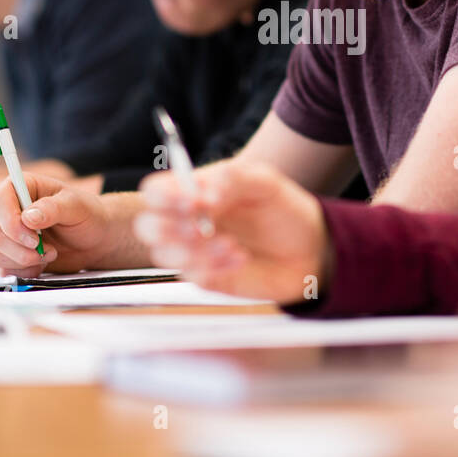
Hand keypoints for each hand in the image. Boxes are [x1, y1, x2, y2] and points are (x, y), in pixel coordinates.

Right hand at [0, 173, 112, 276]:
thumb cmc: (88, 216)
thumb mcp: (77, 207)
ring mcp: (5, 232)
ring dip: (23, 261)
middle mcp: (8, 208)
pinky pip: (0, 268)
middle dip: (22, 250)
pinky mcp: (8, 253)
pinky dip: (23, 271)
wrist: (95, 240)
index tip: (35, 239)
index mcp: (22, 187)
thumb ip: (53, 208)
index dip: (11, 224)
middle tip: (49, 250)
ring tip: (48, 254)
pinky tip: (41, 263)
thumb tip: (28, 217)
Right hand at [134, 160, 327, 302]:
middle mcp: (187, 221)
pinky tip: (240, 257)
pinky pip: (193, 276)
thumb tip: (204, 194)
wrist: (310, 248)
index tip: (191, 201)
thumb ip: (233, 179)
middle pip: (147, 226)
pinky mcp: (207, 277)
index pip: (155, 191)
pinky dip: (215, 266)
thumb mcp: (264, 182)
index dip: (163, 196)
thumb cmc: (282, 208)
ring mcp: (194, 252)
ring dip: (195, 250)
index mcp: (194, 191)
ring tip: (233, 244)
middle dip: (169, 228)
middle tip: (203, 226)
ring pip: (165, 255)